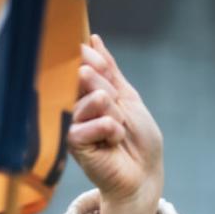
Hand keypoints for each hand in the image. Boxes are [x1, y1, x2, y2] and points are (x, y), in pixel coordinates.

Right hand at [68, 34, 163, 213]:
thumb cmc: (139, 140)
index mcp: (87, 91)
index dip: (97, 63)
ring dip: (115, 116)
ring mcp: (72, 121)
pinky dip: (110, 131)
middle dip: (113, 95)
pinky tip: (113, 143)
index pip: (84, 61)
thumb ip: (109, 71)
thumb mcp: (128, 99)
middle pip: (88, 77)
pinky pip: (90, 124)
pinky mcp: (71, 141)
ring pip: (94, 99)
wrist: (143, 174)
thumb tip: (92, 39)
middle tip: (121, 118)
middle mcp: (75, 103)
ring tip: (119, 133)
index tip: (110, 78)